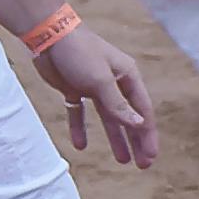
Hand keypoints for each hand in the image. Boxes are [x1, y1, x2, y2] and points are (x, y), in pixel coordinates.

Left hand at [32, 25, 156, 167]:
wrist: (47, 33)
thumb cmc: (79, 52)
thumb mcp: (101, 81)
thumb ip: (118, 105)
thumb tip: (139, 124)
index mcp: (127, 76)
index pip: (142, 111)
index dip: (147, 135)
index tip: (150, 157)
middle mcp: (114, 82)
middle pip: (128, 117)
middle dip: (136, 141)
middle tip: (142, 165)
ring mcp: (93, 86)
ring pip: (108, 118)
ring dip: (115, 138)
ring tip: (122, 160)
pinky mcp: (74, 88)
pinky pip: (80, 112)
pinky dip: (80, 128)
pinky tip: (80, 145)